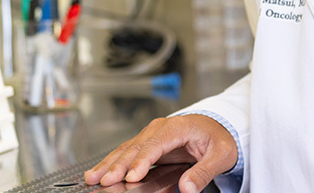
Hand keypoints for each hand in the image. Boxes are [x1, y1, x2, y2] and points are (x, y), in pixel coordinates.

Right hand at [84, 114, 237, 192]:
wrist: (219, 127)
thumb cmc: (220, 138)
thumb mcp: (221, 155)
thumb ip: (204, 171)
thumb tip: (188, 187)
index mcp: (178, 127)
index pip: (155, 144)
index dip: (142, 161)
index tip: (131, 177)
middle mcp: (161, 128)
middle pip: (136, 147)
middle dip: (118, 164)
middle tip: (104, 180)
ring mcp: (152, 135)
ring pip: (127, 149)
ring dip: (109, 163)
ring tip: (93, 177)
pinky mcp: (148, 143)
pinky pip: (128, 152)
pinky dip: (113, 162)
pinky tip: (101, 171)